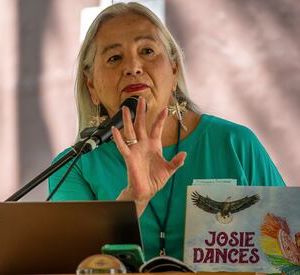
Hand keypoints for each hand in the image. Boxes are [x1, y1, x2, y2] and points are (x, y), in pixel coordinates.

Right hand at [112, 97, 185, 215]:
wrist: (146, 191)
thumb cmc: (155, 179)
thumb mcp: (169, 170)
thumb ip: (177, 162)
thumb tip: (184, 154)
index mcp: (154, 145)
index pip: (157, 129)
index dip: (160, 119)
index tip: (164, 109)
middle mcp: (144, 145)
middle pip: (142, 125)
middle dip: (142, 112)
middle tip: (141, 99)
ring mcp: (136, 149)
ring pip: (131, 131)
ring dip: (128, 120)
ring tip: (126, 109)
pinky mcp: (129, 157)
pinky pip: (123, 146)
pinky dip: (118, 138)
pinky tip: (115, 129)